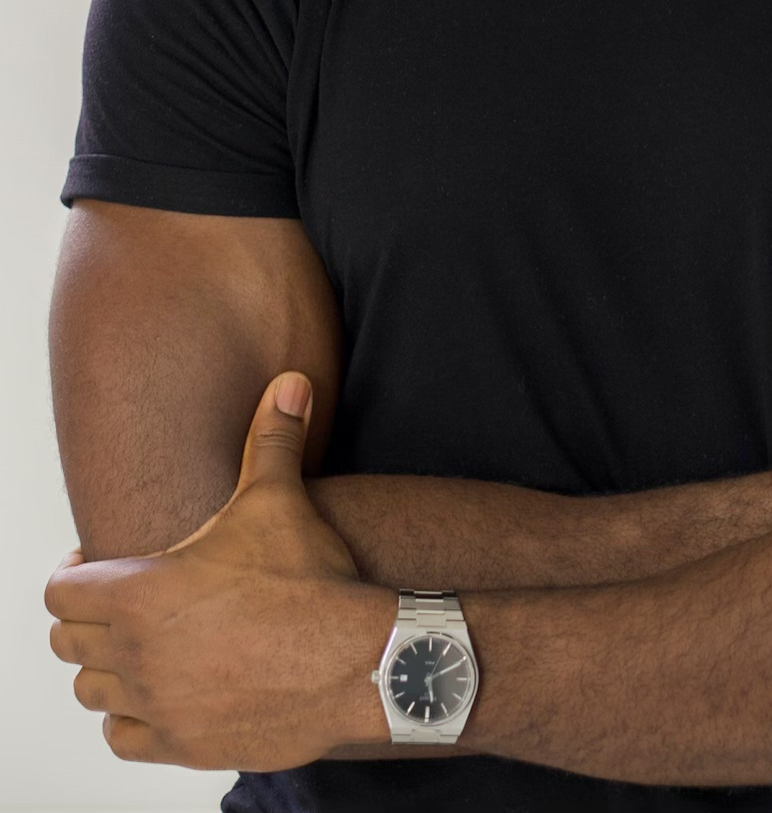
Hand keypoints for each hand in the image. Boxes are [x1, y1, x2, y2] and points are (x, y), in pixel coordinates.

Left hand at [45, 373, 394, 769]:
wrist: (357, 662)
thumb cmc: (311, 578)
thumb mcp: (280, 499)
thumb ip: (272, 436)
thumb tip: (290, 380)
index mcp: (140, 593)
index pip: (59, 592)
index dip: (72, 571)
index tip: (94, 560)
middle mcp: (135, 656)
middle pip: (68, 644)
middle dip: (87, 619)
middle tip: (120, 601)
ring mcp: (157, 706)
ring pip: (93, 694)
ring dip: (107, 670)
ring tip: (140, 645)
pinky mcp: (184, 745)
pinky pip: (123, 739)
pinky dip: (130, 719)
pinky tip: (160, 693)